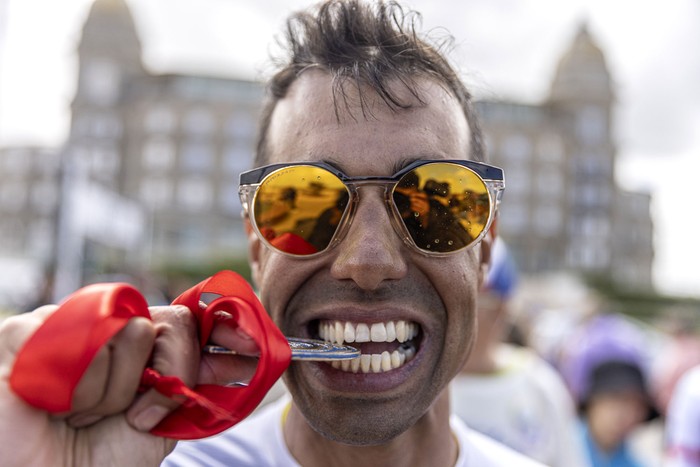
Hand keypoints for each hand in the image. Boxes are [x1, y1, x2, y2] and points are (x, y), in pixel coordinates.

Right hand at [0, 304, 260, 466]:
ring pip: (134, 332)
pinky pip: (83, 341)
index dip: (227, 328)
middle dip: (172, 373)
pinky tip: (56, 403)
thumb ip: (191, 389)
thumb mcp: (159, 426)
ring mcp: (74, 322)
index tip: (253, 346)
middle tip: (136, 412)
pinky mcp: (32, 328)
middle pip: (176, 321)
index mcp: (143, 348)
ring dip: (115, 392)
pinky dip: (77, 387)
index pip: (193, 319)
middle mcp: (112, 328)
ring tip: (82, 414)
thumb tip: (243, 361)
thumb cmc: (94, 456)